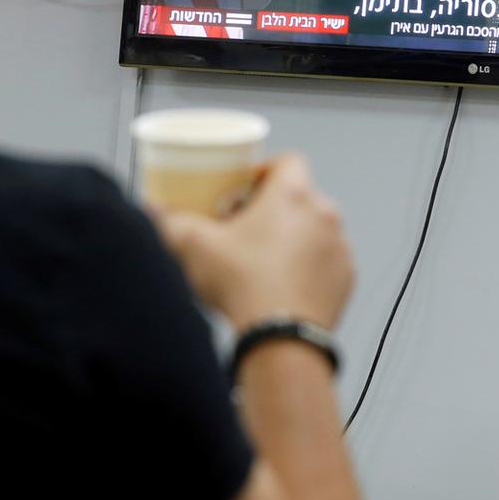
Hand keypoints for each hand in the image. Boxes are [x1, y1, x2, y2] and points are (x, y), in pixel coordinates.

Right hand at [157, 154, 352, 332]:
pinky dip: (308, 268)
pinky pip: (326, 262)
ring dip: (293, 238)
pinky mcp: (345, 278)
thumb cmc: (245, 287)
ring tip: (261, 261)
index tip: (243, 189)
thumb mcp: (194, 247)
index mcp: (293, 195)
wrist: (282, 338)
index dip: (264, 170)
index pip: (288, 161)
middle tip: (243, 228)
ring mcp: (339, 248)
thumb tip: (153, 210)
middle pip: (299, 197)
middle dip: (272, 209)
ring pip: (314, 230)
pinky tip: (282, 285)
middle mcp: (324, 215)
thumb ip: (170, 221)